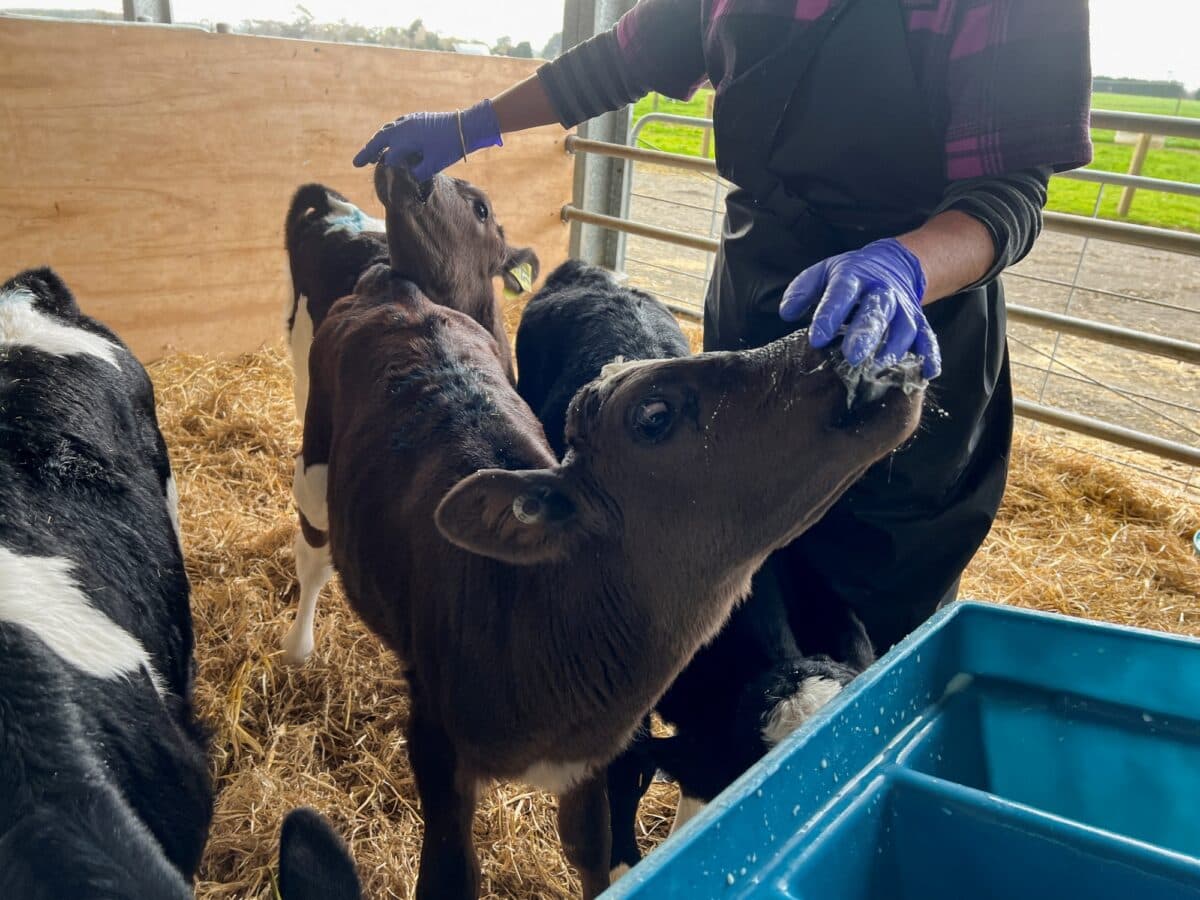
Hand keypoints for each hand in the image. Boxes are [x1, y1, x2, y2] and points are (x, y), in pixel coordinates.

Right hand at [352, 99, 502, 181]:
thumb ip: (417, 172)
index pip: (387, 155)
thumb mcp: (433, 165)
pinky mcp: (418, 118)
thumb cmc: (449, 147)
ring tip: (372, 153)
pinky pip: (397, 125)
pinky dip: (389, 132)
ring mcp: (410, 121)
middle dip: (368, 152)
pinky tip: (390, 137)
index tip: (379, 176)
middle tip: (357, 163)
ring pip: (387, 131)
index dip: (384, 167)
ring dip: (378, 141)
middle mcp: (403, 127)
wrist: (467, 126)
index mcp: (404, 139)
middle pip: (380, 140)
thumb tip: (407, 174)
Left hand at [779, 238, 940, 378]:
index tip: (817, 338)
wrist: (895, 265)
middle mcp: (882, 292)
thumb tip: (786, 312)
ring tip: (878, 369)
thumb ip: (803, 291)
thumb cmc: (850, 277)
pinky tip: (927, 373)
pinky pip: (928, 338)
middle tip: (853, 357)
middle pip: (876, 311)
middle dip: (866, 334)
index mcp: (854, 278)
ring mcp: (904, 308)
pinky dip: (930, 355)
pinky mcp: (919, 322)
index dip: (830, 315)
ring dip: (894, 348)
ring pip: (904, 327)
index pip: (841, 294)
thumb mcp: (823, 273)